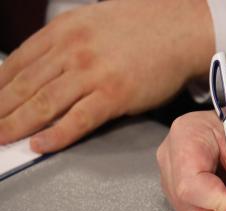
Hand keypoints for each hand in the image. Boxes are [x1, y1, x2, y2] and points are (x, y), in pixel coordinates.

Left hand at [0, 0, 213, 152]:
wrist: (179, 29)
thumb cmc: (142, 27)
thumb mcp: (90, 22)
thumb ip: (65, 43)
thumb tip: (43, 67)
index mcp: (62, 31)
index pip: (17, 63)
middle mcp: (72, 51)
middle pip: (24, 86)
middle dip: (0, 111)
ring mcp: (92, 74)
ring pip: (44, 103)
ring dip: (18, 125)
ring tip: (3, 140)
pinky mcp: (114, 95)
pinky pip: (79, 120)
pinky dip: (57, 134)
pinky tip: (41, 144)